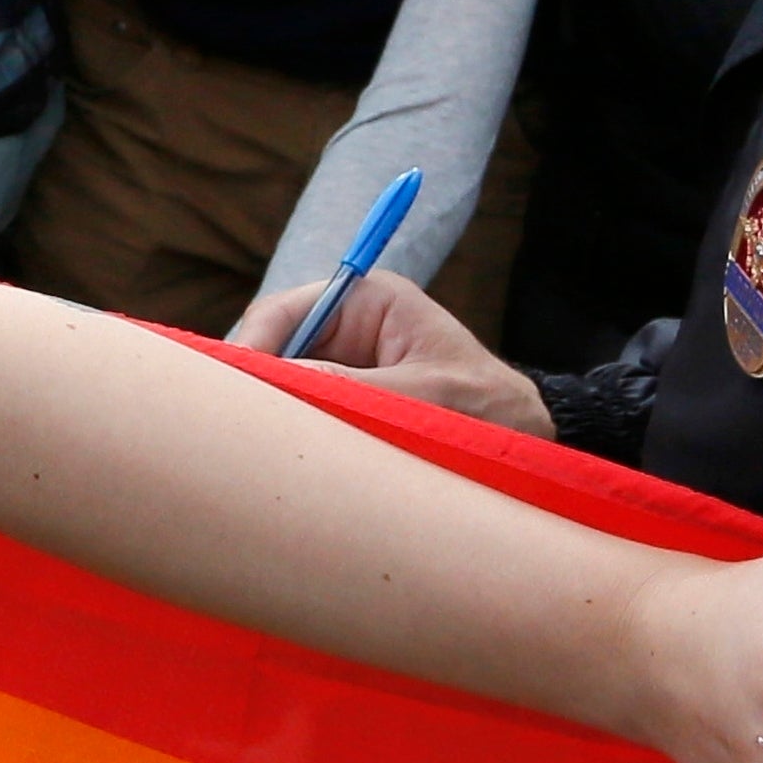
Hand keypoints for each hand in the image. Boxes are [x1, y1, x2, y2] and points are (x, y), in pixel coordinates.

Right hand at [236, 266, 540, 435]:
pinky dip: (293, 436)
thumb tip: (281, 383)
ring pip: (284, 388)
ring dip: (277, 417)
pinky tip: (290, 460)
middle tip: (240, 430)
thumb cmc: (490, 413)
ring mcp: (345, 368)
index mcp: (371, 302)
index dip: (252, 347)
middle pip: (273, 350)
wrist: (527, 449)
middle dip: (258, 387)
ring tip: (266, 450)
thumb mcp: (426, 399)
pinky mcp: (347, 405)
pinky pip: (303, 415)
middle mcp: (350, 330)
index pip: (285, 312)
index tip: (235, 391)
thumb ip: (354, 390)